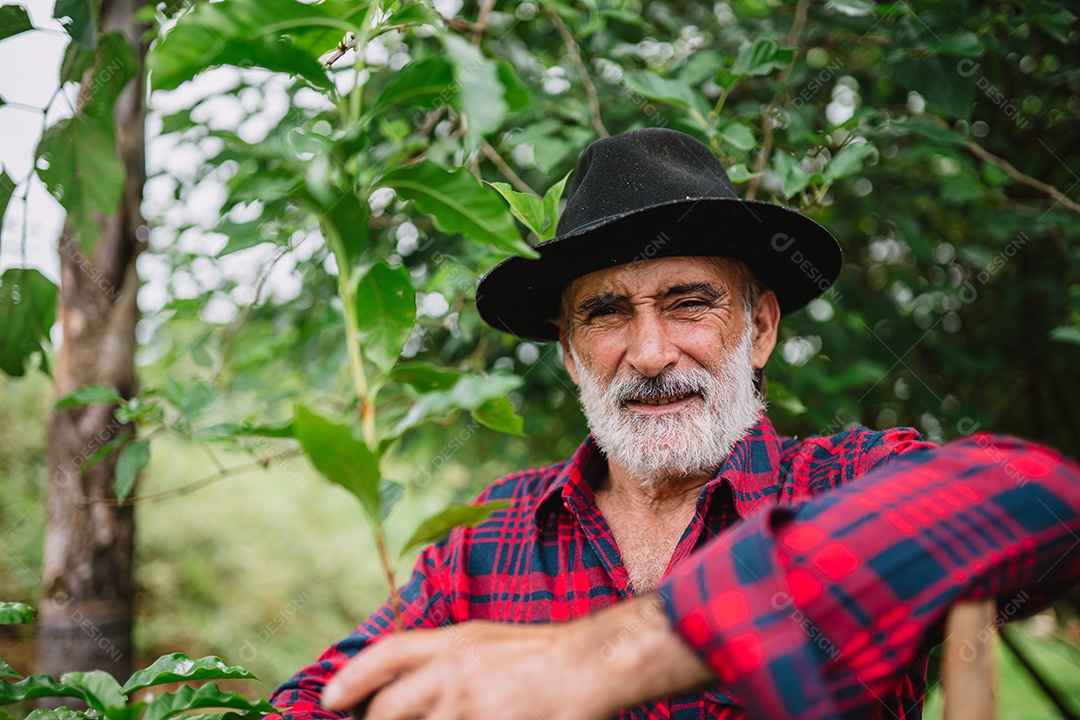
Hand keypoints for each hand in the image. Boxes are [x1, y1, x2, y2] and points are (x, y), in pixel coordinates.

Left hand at [320, 592, 714, 719]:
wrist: (590, 665)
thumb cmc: (541, 654)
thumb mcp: (486, 639)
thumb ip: (446, 658)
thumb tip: (410, 682)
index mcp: (452, 642)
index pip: (385, 656)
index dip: (350, 679)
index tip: (330, 701)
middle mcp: (453, 673)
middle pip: (388, 709)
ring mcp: (470, 708)